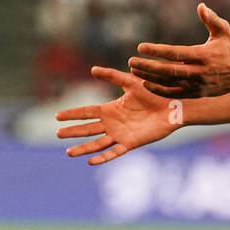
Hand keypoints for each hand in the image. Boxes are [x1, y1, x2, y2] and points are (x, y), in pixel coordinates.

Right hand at [55, 66, 180, 164]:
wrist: (172, 106)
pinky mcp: (130, 143)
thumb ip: (112, 75)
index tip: (57, 116)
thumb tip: (93, 69)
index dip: (72, 114)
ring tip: (68, 152)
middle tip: (57, 133)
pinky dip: (102, 157)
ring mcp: (120, 134)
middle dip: (72, 132)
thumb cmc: (153, 92)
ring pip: (97, 143)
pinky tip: (90, 161)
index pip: (86, 112)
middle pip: (88, 129)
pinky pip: (114, 152)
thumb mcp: (130, 82)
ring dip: (83, 148)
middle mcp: (113, 123)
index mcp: (110, 109)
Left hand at [128, 3, 229, 98]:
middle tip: (131, 61)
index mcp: (203, 55)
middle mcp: (199, 72)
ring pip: (169, 84)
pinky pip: (175, 94)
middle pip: (168, 71)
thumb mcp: (224, 30)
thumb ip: (211, 19)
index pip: (175, 53)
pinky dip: (159, 91)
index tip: (141, 47)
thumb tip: (200, 5)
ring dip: (150, 78)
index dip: (157, 51)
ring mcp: (197, 85)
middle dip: (148, 67)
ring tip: (135, 72)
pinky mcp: (197, 94)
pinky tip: (147, 84)